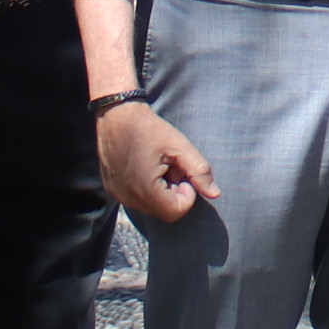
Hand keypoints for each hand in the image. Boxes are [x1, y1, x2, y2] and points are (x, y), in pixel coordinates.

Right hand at [98, 100, 218, 222]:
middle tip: (171, 167)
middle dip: (174, 192)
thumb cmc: (149, 129)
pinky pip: (137, 200)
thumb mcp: (179, 146)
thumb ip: (199, 171)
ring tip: (158, 166)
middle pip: (163, 211)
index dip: (186, 196)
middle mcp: (129, 197)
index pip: (175, 212)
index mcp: (145, 189)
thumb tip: (215, 194)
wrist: (116, 116)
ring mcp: (118, 195)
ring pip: (151, 207)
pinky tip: (145, 167)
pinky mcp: (112, 190)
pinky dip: (147, 189)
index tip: (182, 174)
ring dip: (161, 191)